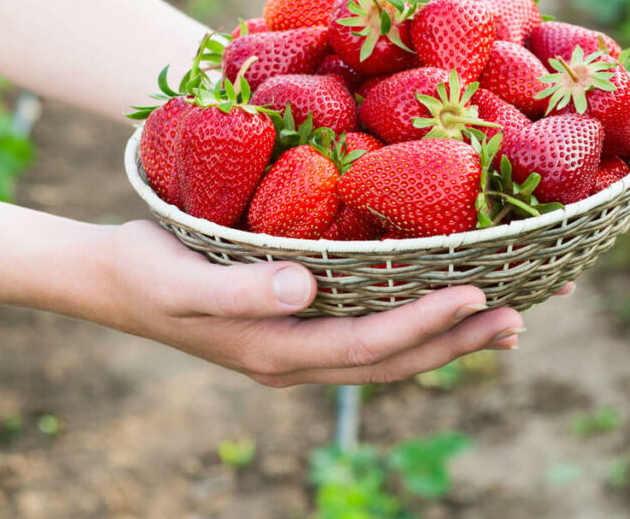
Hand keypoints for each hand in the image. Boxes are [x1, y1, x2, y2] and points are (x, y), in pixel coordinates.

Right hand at [98, 220, 527, 386]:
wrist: (109, 280)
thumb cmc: (143, 268)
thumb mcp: (182, 278)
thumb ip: (240, 290)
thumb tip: (307, 290)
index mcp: (277, 350)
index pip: (369, 345)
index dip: (425, 324)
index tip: (478, 293)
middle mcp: (297, 358)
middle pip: (394, 361)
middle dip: (458, 342)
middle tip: (520, 319)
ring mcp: (299, 348)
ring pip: (388, 354)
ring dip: (448, 340)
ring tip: (506, 322)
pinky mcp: (298, 327)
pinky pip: (370, 335)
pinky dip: (415, 326)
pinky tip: (442, 307)